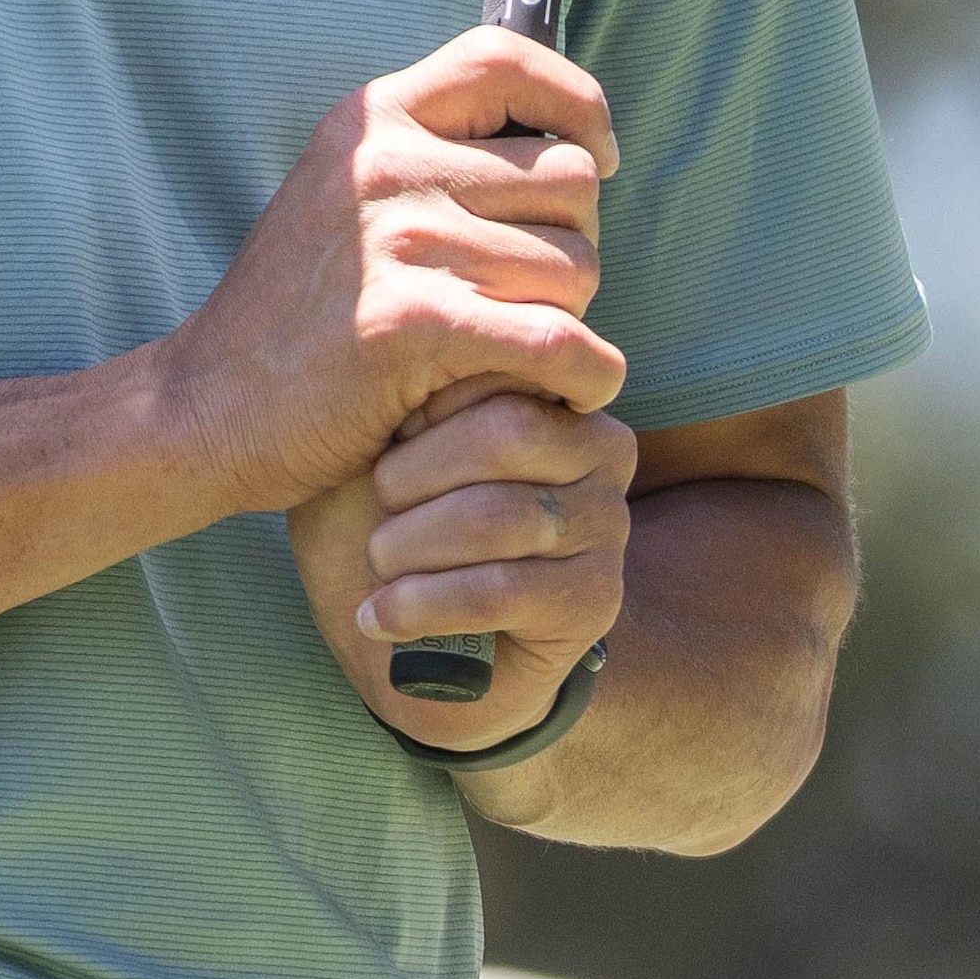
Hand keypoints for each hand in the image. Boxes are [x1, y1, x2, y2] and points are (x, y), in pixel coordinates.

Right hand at [152, 27, 625, 516]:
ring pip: (577, 265)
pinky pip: (560, 339)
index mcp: (373, 119)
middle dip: (574, 240)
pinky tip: (570, 391)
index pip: (505, 60)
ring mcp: (399, 239)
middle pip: (569, 179)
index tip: (597, 154)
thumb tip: (560, 141)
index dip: (575, 101)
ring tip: (518, 345)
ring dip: (571, 316)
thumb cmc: (295, 312)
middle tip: (531, 291)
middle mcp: (387, 163)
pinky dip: (585, 374)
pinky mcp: (414, 324)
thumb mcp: (341, 194)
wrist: (206, 407)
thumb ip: (426, 153)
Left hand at [288, 390, 637, 735]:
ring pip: (496, 515)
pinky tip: (377, 614)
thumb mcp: (372, 448)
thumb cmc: (385, 525)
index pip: (496, 366)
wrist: (403, 644)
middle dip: (414, 473)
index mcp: (555, 391)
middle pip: (505, 433)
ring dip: (410, 544)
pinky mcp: (593, 601)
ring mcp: (607, 525)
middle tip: (374, 505)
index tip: (379, 439)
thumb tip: (416, 334)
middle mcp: (602, 449)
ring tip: (376, 561)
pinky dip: (421, 604)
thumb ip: (401, 390)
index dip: (421, 406)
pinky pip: (498, 590)